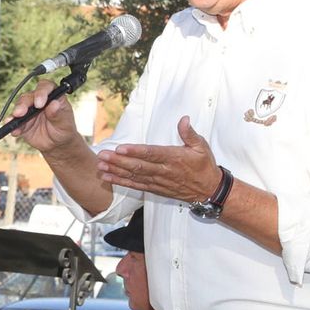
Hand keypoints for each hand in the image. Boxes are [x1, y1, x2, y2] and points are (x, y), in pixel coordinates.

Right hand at [9, 80, 83, 153]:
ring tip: (13, 120)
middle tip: (21, 112)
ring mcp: (29, 110)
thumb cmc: (64, 129)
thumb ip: (59, 114)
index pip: (46, 87)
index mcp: (53, 96)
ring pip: (19, 106)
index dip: (41, 92)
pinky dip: (13, 126)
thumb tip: (54, 104)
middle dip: (23, 104)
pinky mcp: (22, 122)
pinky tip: (14, 131)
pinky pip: (15, 122)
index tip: (39, 103)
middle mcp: (39, 100)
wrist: (57, 144)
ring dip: (15, 113)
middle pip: (28, 96)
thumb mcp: (65, 123)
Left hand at [97, 116, 221, 203]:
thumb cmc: (204, 166)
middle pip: (138, 166)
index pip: (152, 154)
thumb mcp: (202, 147)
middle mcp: (164, 171)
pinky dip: (121, 182)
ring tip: (100, 165)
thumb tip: (184, 119)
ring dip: (116, 171)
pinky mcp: (154, 188)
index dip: (135, 152)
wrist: (209, 190)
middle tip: (103, 155)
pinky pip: (135, 185)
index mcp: (174, 158)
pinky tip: (108, 177)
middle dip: (118, 161)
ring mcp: (158, 181)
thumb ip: (190, 134)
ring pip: (134, 176)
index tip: (121, 148)